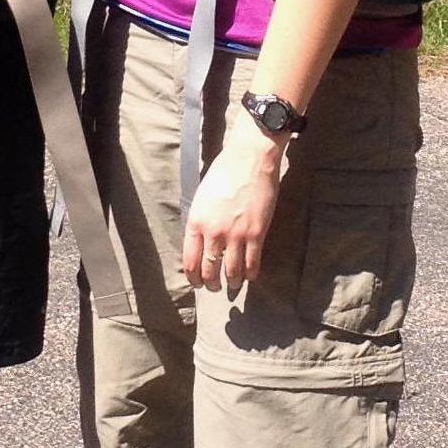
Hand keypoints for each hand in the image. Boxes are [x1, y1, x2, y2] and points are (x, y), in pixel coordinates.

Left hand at [182, 110, 285, 293]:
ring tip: (233, 284)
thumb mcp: (202, 197)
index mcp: (196, 222)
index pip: (190, 261)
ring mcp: (236, 235)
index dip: (194, 277)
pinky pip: (252, 264)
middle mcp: (213, 232)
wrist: (249, 159)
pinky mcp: (256, 234)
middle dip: (211, 284)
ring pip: (231, 272)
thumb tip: (201, 243)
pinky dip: (251, 274)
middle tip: (215, 287)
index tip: (198, 283)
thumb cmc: (224, 172)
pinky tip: (250, 275)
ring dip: (232, 282)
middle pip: (209, 271)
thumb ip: (200, 222)